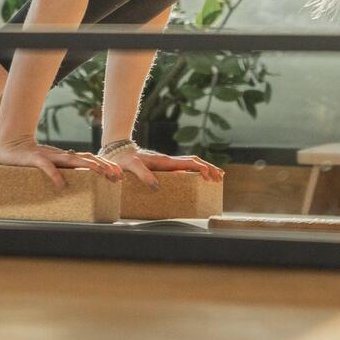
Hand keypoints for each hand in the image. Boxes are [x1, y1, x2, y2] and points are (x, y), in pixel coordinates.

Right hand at [0, 137, 124, 188]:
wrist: (12, 145)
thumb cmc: (33, 158)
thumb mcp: (53, 165)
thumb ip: (66, 170)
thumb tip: (83, 182)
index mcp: (66, 157)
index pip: (90, 160)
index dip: (106, 165)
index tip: (120, 174)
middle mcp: (61, 155)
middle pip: (86, 159)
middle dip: (103, 166)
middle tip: (117, 175)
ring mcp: (49, 156)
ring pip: (72, 160)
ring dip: (87, 166)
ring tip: (100, 173)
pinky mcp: (35, 159)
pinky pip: (46, 167)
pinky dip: (54, 174)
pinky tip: (60, 184)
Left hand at [105, 146, 226, 191]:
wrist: (118, 152)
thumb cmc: (124, 160)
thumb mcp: (132, 167)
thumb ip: (143, 175)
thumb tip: (157, 186)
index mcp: (164, 161)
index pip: (188, 163)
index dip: (201, 169)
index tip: (210, 176)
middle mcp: (168, 161)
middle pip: (194, 162)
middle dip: (209, 168)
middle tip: (221, 177)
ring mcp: (167, 163)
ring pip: (191, 164)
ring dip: (205, 169)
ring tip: (217, 177)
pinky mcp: (164, 166)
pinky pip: (184, 168)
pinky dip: (195, 171)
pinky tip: (198, 178)